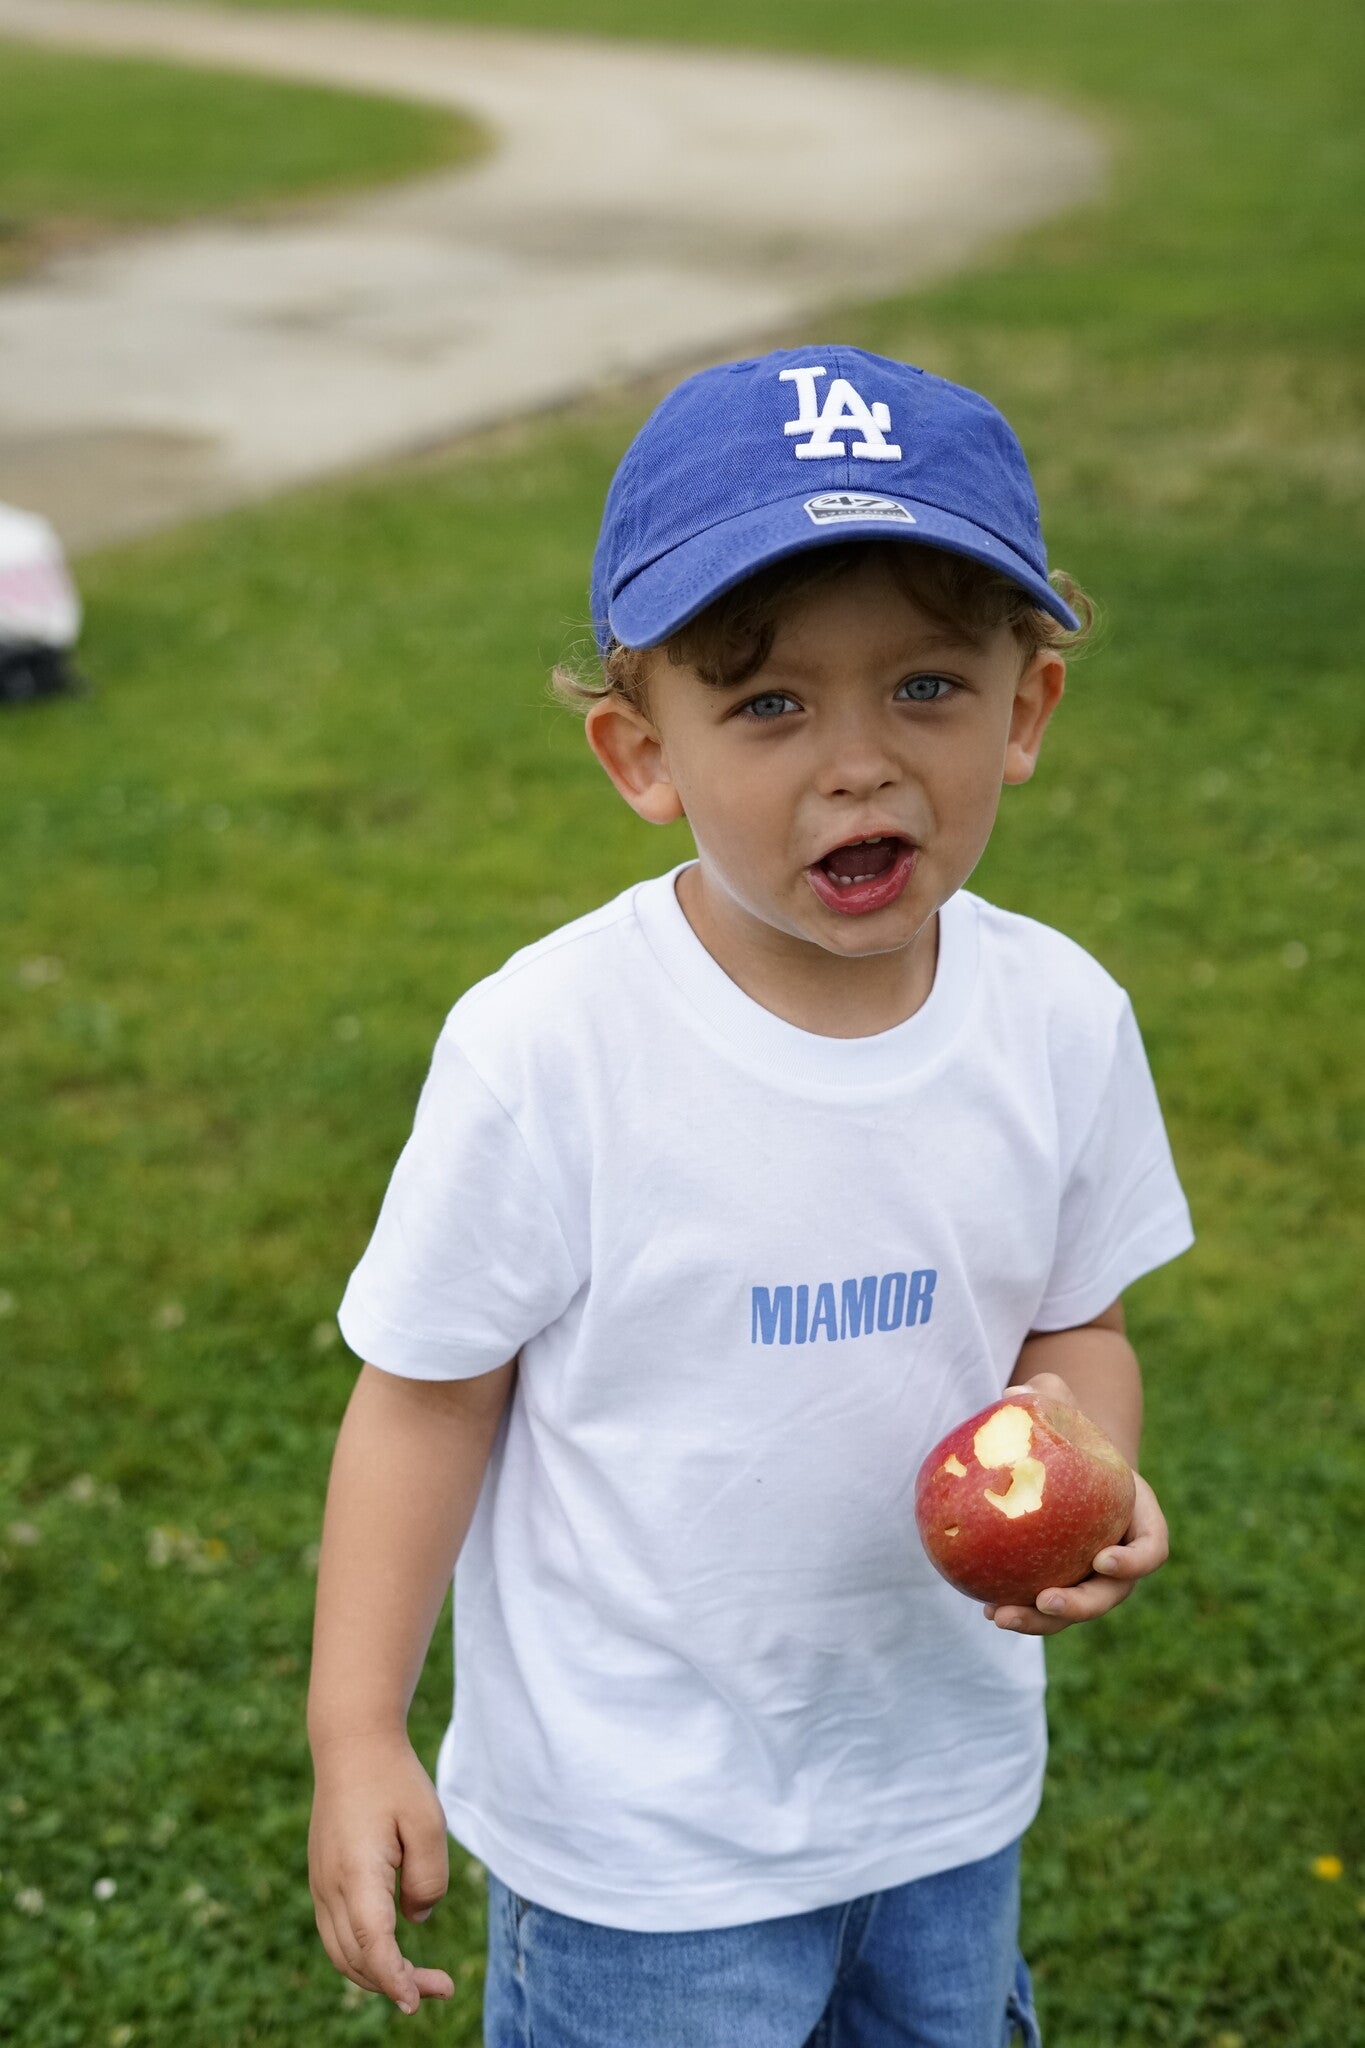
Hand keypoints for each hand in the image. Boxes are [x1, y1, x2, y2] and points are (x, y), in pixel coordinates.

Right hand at [308, 1732, 455, 2014]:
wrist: (351, 1744)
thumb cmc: (394, 1779)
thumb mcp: (427, 1822)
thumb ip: (428, 1877)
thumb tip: (416, 1919)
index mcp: (356, 1873)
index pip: (372, 1944)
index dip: (393, 1979)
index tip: (418, 2001)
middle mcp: (329, 1886)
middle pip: (356, 1958)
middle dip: (395, 1984)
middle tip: (441, 1988)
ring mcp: (320, 1884)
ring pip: (341, 1952)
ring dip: (377, 1975)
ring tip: (421, 1980)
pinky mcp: (322, 1879)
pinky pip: (337, 1934)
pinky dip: (362, 1955)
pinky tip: (392, 1954)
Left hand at [983, 1371, 1168, 1635]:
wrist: (1069, 1463)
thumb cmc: (1072, 1434)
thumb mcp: (1066, 1409)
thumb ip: (1048, 1396)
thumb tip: (1011, 1394)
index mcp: (1138, 1520)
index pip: (1151, 1549)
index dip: (1134, 1561)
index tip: (1102, 1558)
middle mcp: (1120, 1558)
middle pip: (1110, 1594)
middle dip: (1081, 1605)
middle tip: (1046, 1600)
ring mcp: (1090, 1578)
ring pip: (1073, 1611)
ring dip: (1040, 1621)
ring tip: (1000, 1615)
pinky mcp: (1061, 1584)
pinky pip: (1042, 1605)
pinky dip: (1017, 1609)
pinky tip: (985, 1608)